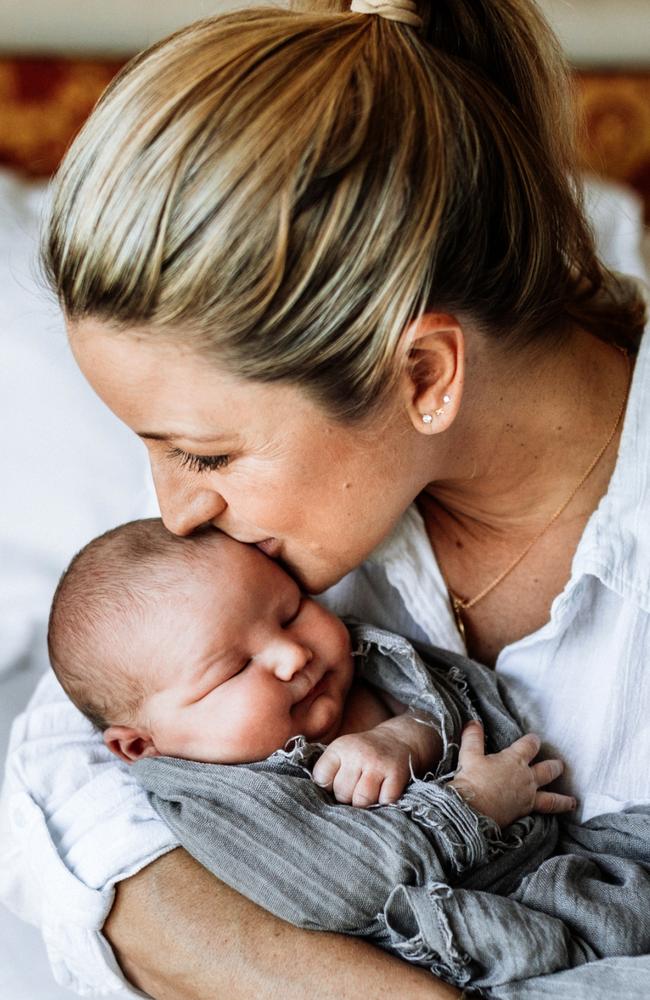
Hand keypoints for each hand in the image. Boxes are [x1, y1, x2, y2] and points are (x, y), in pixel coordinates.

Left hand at [312, 730, 412, 807]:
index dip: (327, 787)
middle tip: (355, 789)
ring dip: (364, 803)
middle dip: (347, 798)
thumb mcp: (343, 752)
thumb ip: (328, 771)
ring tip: (367, 794)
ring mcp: (378, 764)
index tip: (336, 784)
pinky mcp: (396, 774)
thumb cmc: (364, 753)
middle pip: (342, 793)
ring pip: (362, 800)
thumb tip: (318, 802)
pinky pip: (384, 802)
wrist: (398, 739)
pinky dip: (383, 802)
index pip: (321, 778)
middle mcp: (358, 754)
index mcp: (340, 747)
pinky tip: (383, 791)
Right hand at [450, 721, 575, 828]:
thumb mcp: (469, 755)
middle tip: (559, 765)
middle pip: (547, 770)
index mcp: (514, 760)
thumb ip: (473, 737)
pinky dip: (552, 813)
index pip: (529, 745)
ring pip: (552, 797)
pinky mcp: (525, 812)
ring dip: (563, 798)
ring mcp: (528, 797)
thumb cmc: (472, 780)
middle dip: (554, 766)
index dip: (533, 741)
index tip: (535, 739)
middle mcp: (526, 778)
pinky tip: (554, 817)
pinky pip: (544, 812)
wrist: (473, 810)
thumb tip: (473, 722)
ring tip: (572, 802)